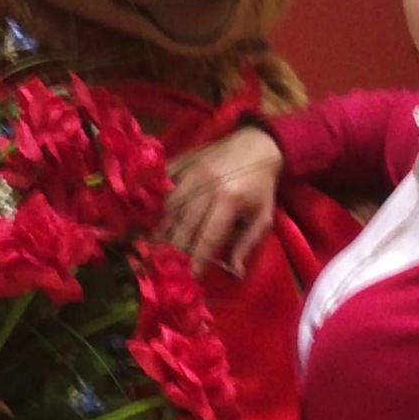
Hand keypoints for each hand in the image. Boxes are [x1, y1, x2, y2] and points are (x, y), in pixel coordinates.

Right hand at [159, 125, 282, 275]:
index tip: (190, 276)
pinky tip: (154, 216)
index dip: (197, 259)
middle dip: (175, 248)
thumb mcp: (263, 216)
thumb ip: (248, 243)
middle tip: (167, 265)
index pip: (207, 237)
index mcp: (229, 200)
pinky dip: (159, 202)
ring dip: (163, 228)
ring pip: (170, 205)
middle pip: (184, 223)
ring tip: (156, 245)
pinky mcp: (184, 161)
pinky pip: (165, 185)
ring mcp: (192, 171)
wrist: (258, 143)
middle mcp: (207, 186)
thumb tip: (235, 271)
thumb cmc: (261, 185)